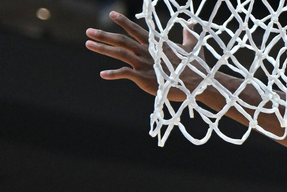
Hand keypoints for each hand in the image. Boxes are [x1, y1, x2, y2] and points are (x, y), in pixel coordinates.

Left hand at [85, 12, 199, 101]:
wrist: (198, 82)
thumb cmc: (196, 65)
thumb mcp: (192, 46)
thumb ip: (188, 34)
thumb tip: (191, 23)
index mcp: (156, 45)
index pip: (136, 30)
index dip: (123, 22)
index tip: (111, 15)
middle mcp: (147, 52)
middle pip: (121, 40)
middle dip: (104, 35)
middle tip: (88, 31)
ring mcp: (144, 64)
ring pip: (119, 53)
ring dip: (102, 48)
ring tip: (88, 44)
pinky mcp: (144, 78)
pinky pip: (125, 73)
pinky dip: (113, 74)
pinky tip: (102, 74)